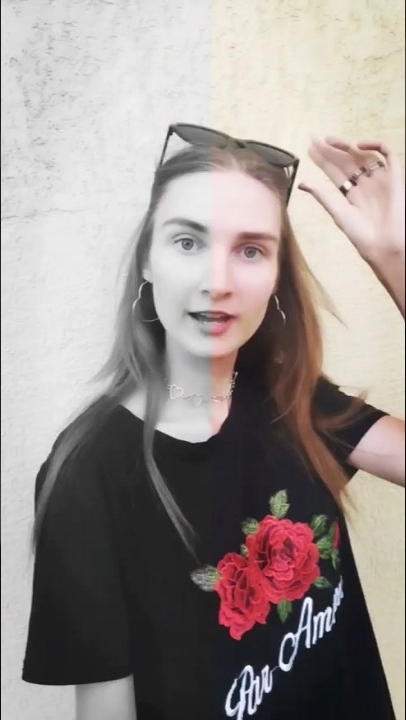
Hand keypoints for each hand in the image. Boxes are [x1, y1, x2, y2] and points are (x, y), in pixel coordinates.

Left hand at [299, 136, 404, 262]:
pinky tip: (358, 145)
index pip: (335, 172)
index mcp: (351, 195)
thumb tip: (302, 183)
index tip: (309, 148)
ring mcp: (380, 179)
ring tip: (330, 140)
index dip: (323, 160)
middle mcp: (365, 185)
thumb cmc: (361, 234)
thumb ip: (322, 195)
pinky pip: (388, 154)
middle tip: (316, 139)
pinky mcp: (395, 176)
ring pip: (362, 155)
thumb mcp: (337, 212)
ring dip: (347, 146)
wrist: (384, 243)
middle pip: (346, 161)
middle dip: (331, 150)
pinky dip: (376, 146)